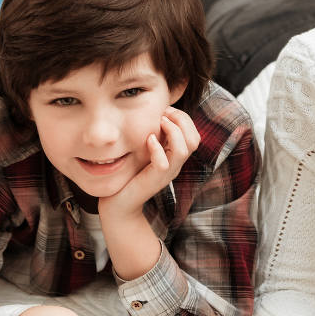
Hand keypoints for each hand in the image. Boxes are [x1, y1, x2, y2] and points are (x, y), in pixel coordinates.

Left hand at [98, 107, 199, 222]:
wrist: (120, 204)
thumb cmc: (131, 175)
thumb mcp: (145, 153)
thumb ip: (154, 138)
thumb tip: (154, 115)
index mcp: (175, 158)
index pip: (194, 135)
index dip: (183, 118)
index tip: (165, 111)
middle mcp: (175, 165)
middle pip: (194, 140)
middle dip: (181, 120)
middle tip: (164, 114)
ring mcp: (166, 174)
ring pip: (183, 150)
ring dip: (172, 131)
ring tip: (159, 123)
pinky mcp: (153, 180)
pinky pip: (163, 163)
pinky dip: (157, 148)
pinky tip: (149, 140)